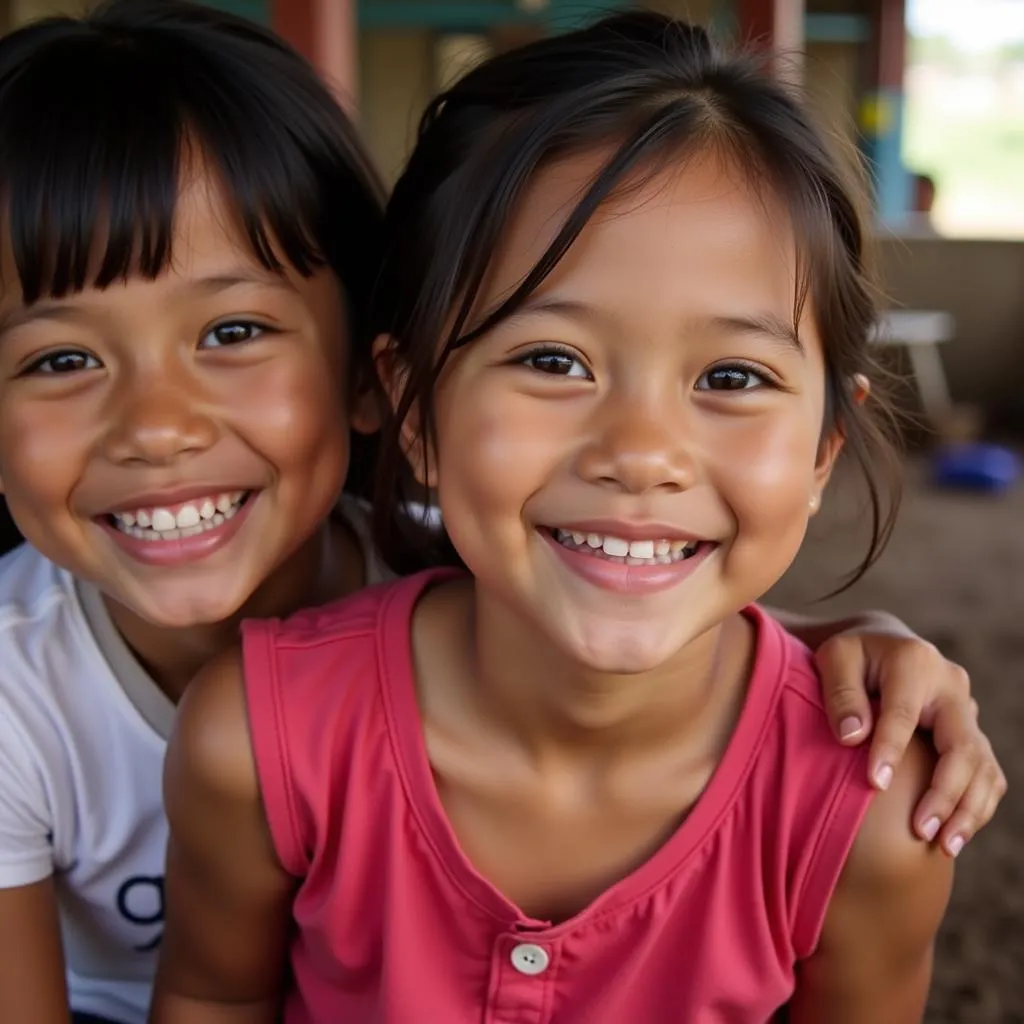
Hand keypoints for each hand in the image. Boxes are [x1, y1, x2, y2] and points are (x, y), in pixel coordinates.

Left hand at [814, 619, 1005, 857]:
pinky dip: (976, 806)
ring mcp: (968, 712)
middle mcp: (952, 687)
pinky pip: (987, 774)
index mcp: (915, 661)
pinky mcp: (973, 733)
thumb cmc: (850, 656)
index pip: (904, 713)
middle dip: (945, 792)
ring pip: (982, 765)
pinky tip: (953, 836)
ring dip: (967, 809)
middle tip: (922, 831)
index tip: (875, 783)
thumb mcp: (835, 658)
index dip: (890, 749)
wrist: (881, 646)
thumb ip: (841, 692)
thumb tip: (852, 736)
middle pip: (961, 746)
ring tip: (943, 845)